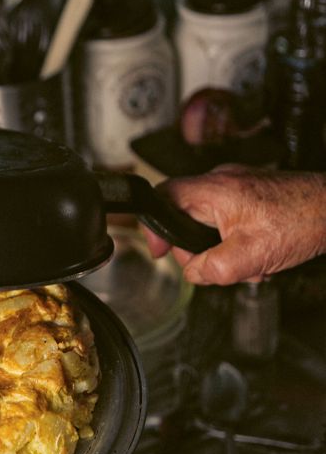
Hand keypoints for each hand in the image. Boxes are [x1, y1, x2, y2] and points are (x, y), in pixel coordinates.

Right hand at [143, 165, 325, 285]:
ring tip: (246, 261)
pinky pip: (229, 220)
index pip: (163, 196)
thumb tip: (193, 272)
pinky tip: (257, 254)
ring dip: (221, 248)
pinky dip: (236, 241)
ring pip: (209, 222)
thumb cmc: (300, 222)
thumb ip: (209, 268)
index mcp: (214, 191)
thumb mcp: (247, 258)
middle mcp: (223, 181)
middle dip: (197, 248)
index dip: (153, 225)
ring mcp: (239, 186)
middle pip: (186, 215)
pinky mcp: (253, 194)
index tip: (160, 250)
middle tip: (214, 265)